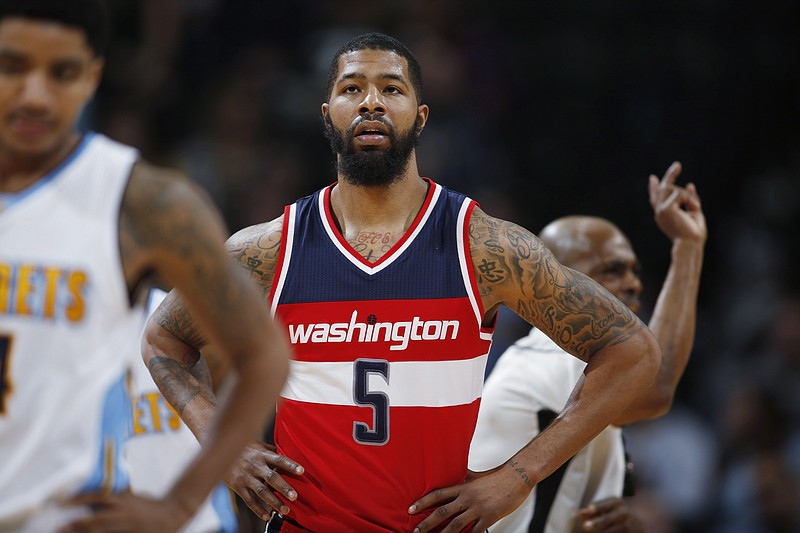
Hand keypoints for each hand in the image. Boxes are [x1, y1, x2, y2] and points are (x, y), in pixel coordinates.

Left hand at [59, 491, 187, 532]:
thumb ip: (114, 499)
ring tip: (67, 532)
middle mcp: (124, 513)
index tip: (60, 504)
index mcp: (122, 499)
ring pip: (102, 532)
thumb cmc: (148, 505)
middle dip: (76, 524)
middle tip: (58, 526)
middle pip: (96, 520)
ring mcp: (128, 527)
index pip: (95, 499)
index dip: (77, 501)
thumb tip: (91, 500)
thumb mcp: (131, 497)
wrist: (172, 513)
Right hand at [225, 441, 304, 520]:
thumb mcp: (257, 445)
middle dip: (283, 487)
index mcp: (262, 455)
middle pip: (271, 477)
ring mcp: (246, 477)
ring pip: (262, 491)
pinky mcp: (238, 486)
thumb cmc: (243, 448)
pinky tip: (267, 516)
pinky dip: (258, 509)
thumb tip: (288, 451)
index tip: (302, 471)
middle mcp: (255, 466)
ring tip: (286, 510)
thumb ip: (271, 450)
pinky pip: (249, 500)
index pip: (279, 459)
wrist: (220, 453)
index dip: (290, 465)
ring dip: (274, 501)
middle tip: (295, 496)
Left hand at [408, 467, 529, 531]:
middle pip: (443, 511)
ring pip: (456, 524)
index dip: (423, 502)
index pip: (438, 494)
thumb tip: (452, 473)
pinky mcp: (489, 517)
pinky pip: (475, 531)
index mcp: (463, 486)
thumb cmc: (496, 477)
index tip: (411, 509)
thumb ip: (463, 478)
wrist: (517, 477)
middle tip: (416, 531)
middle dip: (427, 523)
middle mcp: (468, 497)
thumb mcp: (476, 476)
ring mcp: (478, 508)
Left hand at [575, 497, 643, 532]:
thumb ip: (594, 511)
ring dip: (601, 532)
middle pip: (607, 519)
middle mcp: (624, 514)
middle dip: (596, 523)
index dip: (597, 507)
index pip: (605, 505)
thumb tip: (578, 515)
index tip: (589, 508)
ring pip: (612, 531)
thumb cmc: (621, 512)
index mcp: (618, 503)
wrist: (644, 519)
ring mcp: (629, 526)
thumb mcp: (611, 507)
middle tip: (585, 526)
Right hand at [648, 161, 706, 244]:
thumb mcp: (694, 213)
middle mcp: (659, 213)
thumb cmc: (693, 234)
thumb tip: (689, 185)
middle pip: (662, 189)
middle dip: (670, 175)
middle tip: (677, 165)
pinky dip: (689, 199)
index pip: (656, 199)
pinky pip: (678, 194)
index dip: (654, 188)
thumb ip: (691, 200)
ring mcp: (660, 210)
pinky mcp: (665, 209)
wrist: (691, 244)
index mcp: (664, 216)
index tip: (652, 178)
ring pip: (671, 189)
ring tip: (695, 206)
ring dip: (686, 195)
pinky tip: (694, 207)